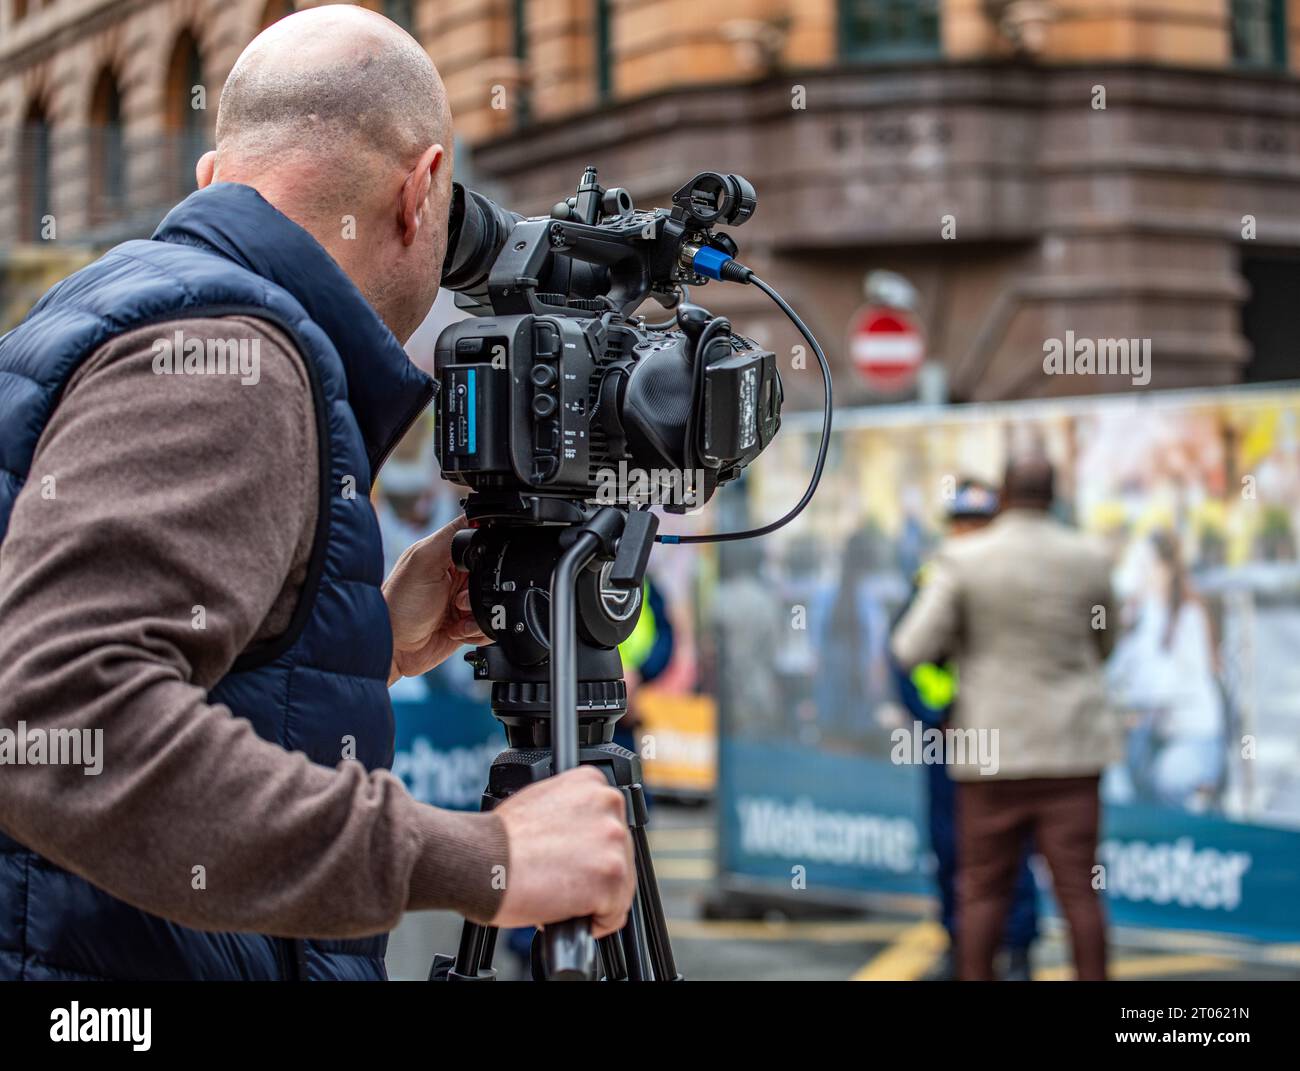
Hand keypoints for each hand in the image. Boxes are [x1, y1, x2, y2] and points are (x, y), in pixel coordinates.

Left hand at [383, 515, 489, 684]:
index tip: (473, 572)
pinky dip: (478, 631)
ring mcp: (463, 601)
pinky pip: (490, 625)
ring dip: (479, 614)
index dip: (486, 557)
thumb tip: (477, 516)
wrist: (396, 650)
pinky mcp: (468, 625)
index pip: (482, 544)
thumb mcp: (424, 561)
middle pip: (495, 576)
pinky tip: (457, 631)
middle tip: (459, 600)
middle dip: (482, 592)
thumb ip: (451, 537)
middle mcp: (457, 576)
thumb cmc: (399, 606)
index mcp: (447, 555)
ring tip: (456, 617)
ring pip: (496, 602)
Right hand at [490, 767, 634, 937]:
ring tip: (560, 894)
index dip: (591, 850)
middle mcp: (608, 804)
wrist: (481, 860)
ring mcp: (613, 840)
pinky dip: (593, 921)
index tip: (572, 859)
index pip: (610, 824)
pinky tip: (567, 911)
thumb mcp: (541, 801)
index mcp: (591, 783)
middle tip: (561, 879)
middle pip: (619, 854)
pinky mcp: (611, 876)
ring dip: (594, 898)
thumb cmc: (499, 839)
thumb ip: (572, 810)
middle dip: (593, 873)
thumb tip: (581, 834)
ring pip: (620, 885)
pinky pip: (614, 913)